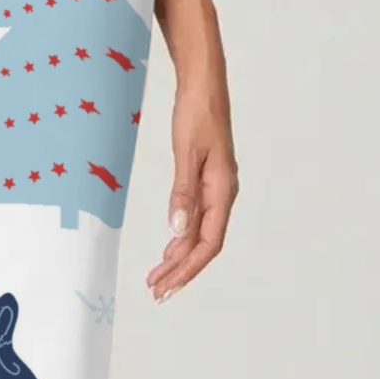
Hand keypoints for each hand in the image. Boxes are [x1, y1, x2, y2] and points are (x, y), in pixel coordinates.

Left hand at [146, 67, 237, 301]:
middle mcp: (223, 195)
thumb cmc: (197, 114)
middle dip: (181, 271)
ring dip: (179, 259)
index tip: (167, 285)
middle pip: (203, 245)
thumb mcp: (186, 152)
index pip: (208, 243)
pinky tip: (168, 251)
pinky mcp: (206, 183)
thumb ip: (183, 192)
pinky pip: (196, 220)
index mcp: (222, 190)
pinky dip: (180, 239)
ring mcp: (216, 190)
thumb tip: (178, 229)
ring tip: (157, 278)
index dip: (188, 268)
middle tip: (156, 292)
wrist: (204, 86)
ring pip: (199, 235)